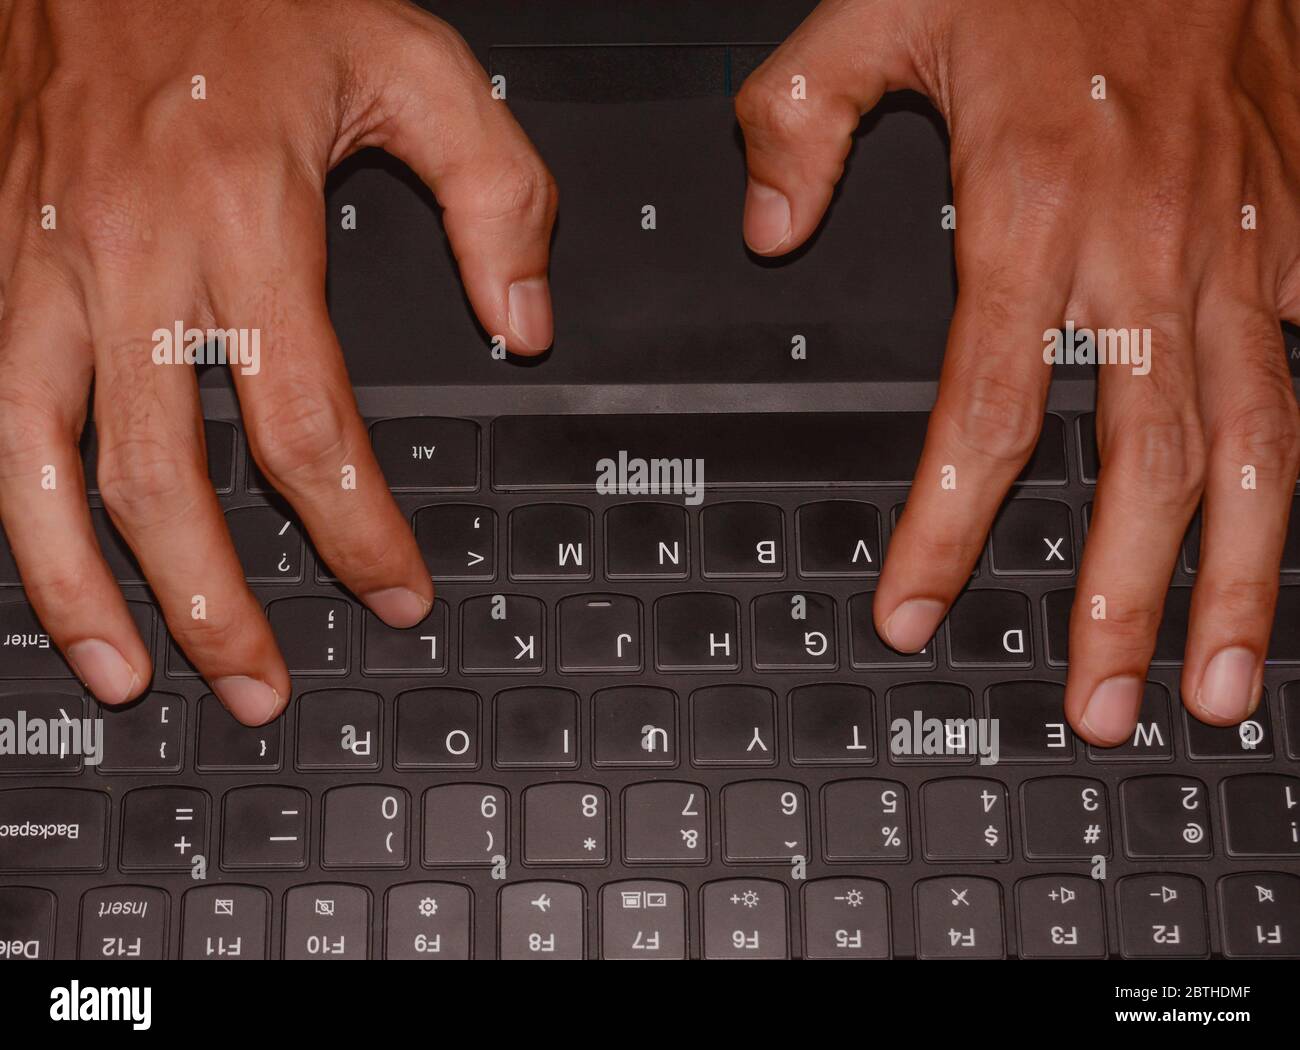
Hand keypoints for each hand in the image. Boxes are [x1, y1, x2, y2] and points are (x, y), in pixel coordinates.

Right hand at [0, 0, 556, 722]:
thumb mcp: (411, 62)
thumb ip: (495, 193)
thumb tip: (523, 322)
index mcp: (248, 214)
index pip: (310, 424)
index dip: (357, 531)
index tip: (394, 593)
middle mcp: (133, 255)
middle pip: (170, 479)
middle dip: (218, 606)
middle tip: (262, 687)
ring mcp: (39, 265)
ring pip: (44, 467)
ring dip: (85, 590)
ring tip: (128, 677)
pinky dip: (10, 507)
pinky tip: (43, 568)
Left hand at [736, 0, 1299, 743]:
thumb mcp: (889, 3)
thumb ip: (804, 116)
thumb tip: (767, 222)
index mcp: (1033, 211)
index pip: (982, 414)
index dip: (943, 530)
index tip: (912, 613)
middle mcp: (1145, 251)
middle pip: (1146, 465)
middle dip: (1127, 602)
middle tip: (1106, 706)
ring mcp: (1240, 250)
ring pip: (1259, 443)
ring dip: (1239, 576)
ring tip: (1218, 681)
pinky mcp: (1298, 231)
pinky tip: (1285, 543)